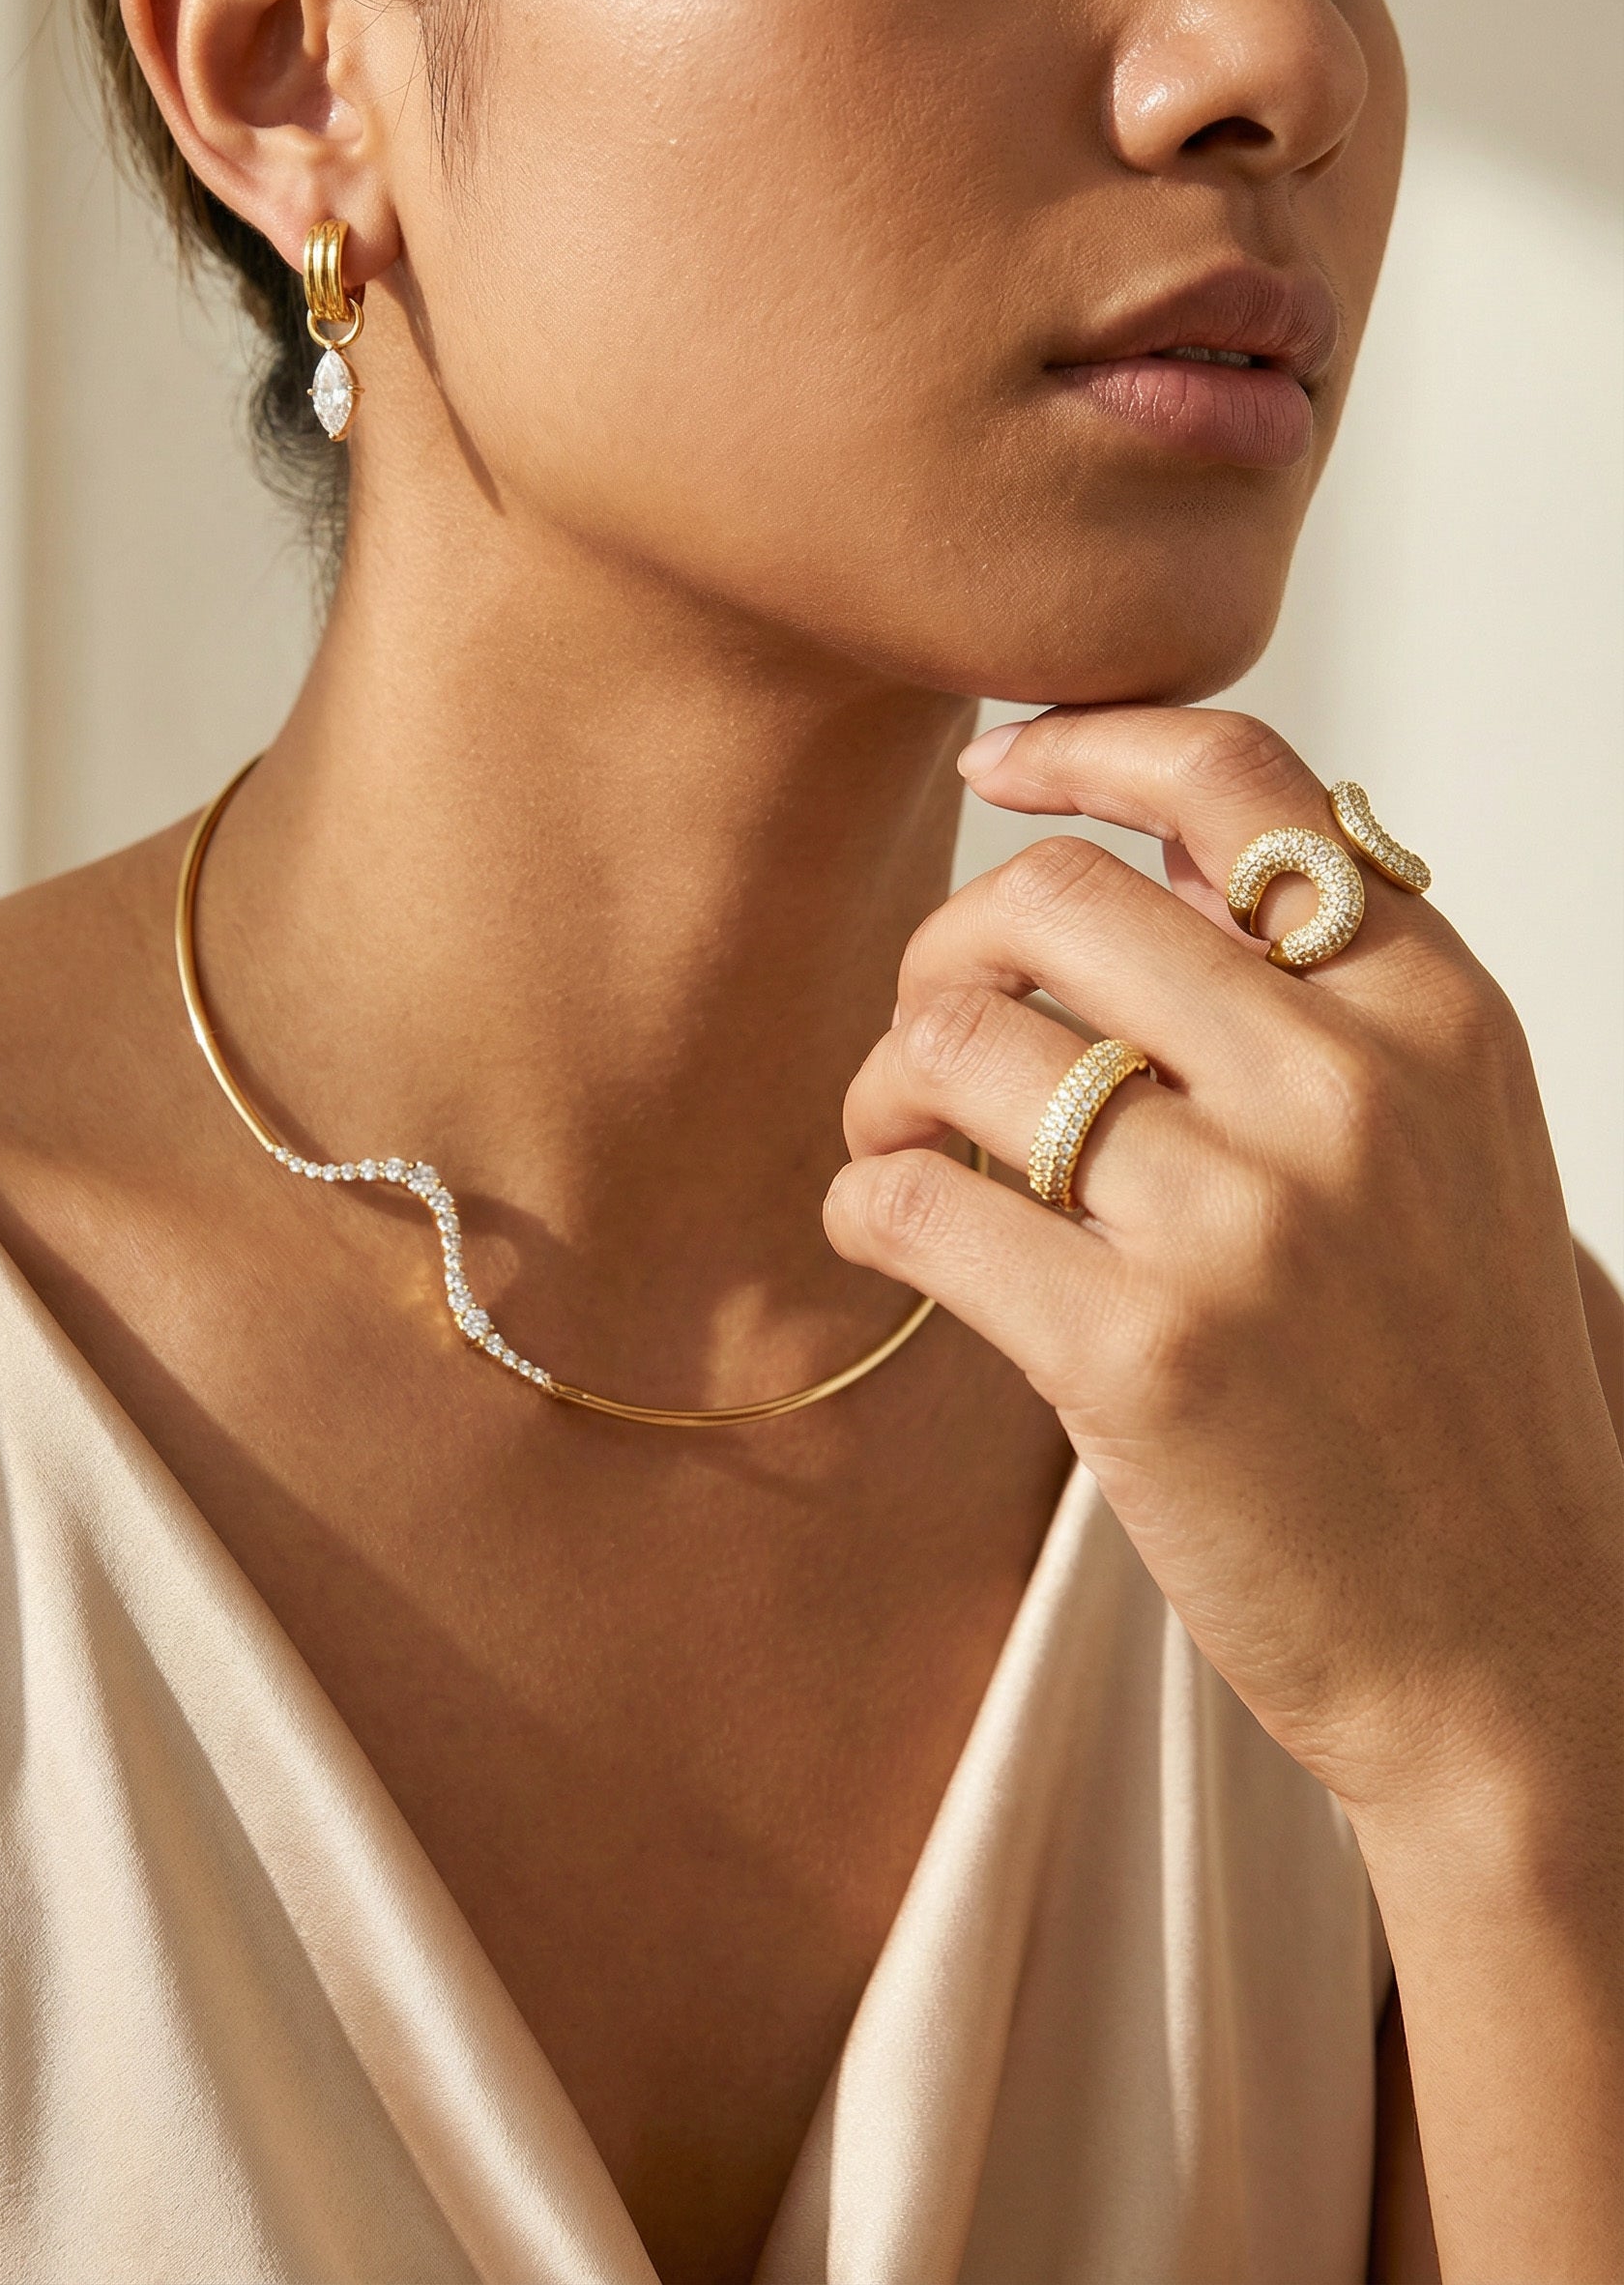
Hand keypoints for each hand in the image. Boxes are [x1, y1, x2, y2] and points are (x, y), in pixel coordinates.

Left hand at [824, 704, 1623, 1823]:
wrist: (1518, 1642)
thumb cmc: (1465, 1397)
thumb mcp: (1459, 1151)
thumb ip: (1335, 1006)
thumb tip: (1161, 877)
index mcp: (1435, 1014)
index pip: (1238, 779)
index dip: (1084, 743)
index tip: (998, 766)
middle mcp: (1346, 1087)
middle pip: (1053, 899)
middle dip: (949, 952)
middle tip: (937, 1039)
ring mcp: (1242, 1220)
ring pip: (961, 1045)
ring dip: (887, 1088)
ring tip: (905, 1151)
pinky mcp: (1138, 1354)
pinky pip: (914, 1202)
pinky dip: (867, 1202)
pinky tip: (895, 1233)